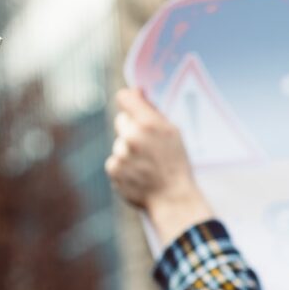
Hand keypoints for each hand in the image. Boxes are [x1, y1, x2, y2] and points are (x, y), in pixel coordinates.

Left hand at [105, 87, 212, 244]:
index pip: (124, 97)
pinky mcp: (113, 168)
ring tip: (146, 163)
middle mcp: (132, 136)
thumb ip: (152, 111)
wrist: (172, 198)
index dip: (128, 98)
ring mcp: (120, 153)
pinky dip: (123, 165)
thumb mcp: (173, 133)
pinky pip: (114, 160)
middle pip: (121, 120)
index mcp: (150, 124)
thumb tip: (136, 91)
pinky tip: (138, 173)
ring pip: (119, 142)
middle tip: (148, 144)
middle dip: (132, 128)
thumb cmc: (175, 163)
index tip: (133, 102)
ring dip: (128, 150)